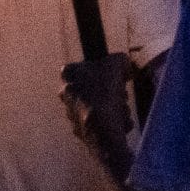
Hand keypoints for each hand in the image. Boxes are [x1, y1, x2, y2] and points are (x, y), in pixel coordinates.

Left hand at [60, 54, 136, 183]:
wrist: (101, 129)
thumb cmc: (104, 92)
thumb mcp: (115, 64)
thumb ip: (119, 59)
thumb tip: (123, 62)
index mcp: (69, 75)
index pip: (85, 67)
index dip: (104, 71)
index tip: (116, 77)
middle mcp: (66, 94)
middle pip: (95, 89)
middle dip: (112, 93)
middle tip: (121, 96)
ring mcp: (72, 113)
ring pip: (100, 107)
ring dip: (115, 109)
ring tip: (122, 112)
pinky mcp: (81, 131)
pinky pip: (101, 124)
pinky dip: (113, 124)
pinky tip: (121, 124)